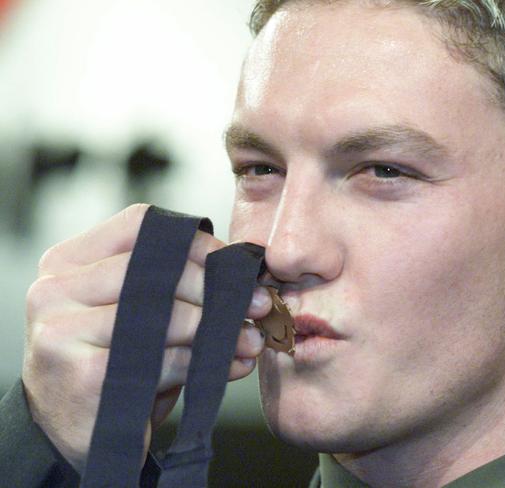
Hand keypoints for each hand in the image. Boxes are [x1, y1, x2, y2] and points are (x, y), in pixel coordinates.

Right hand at [22, 204, 270, 471]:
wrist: (78, 434)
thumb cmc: (116, 365)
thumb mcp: (136, 315)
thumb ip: (172, 285)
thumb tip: (244, 275)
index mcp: (68, 263)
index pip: (139, 225)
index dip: (196, 242)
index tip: (235, 265)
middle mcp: (55, 290)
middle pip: (157, 269)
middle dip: (217, 287)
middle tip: (256, 304)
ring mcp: (62, 331)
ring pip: (165, 314)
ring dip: (219, 328)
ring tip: (250, 339)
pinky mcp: (84, 375)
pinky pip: (165, 359)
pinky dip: (205, 362)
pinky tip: (230, 366)